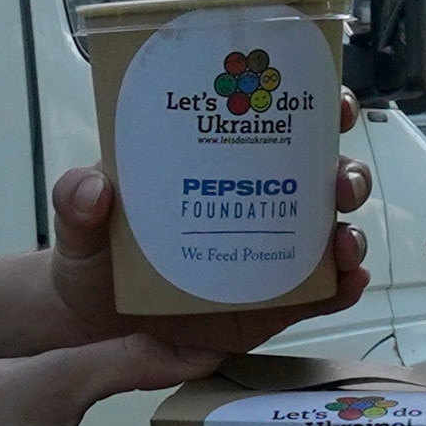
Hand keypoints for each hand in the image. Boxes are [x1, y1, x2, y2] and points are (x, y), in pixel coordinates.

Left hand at [44, 106, 373, 354]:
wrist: (95, 327)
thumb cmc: (93, 257)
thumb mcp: (78, 224)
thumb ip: (76, 202)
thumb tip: (92, 186)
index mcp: (217, 161)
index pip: (272, 118)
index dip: (312, 101)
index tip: (332, 98)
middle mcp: (256, 198)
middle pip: (320, 173)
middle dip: (346, 170)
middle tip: (338, 181)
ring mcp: (271, 254)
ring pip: (331, 230)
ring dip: (350, 228)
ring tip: (342, 241)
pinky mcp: (276, 305)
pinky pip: (323, 294)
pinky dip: (345, 286)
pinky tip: (348, 281)